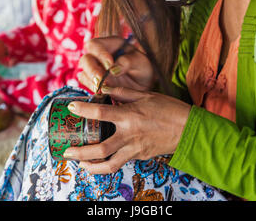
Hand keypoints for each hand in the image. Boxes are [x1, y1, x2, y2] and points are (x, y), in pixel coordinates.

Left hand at [63, 86, 190, 173]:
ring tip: (79, 163)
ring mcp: (135, 149)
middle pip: (99, 149)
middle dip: (79, 153)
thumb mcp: (145, 95)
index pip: (100, 112)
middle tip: (66, 151)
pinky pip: (120, 162)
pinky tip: (99, 160)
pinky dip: (107, 163)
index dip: (83, 110)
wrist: (189, 129)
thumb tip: (105, 88)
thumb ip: (123, 92)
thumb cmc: (168, 108)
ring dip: (90, 166)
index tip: (71, 108)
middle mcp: (129, 135)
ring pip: (108, 165)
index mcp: (129, 116)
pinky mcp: (140, 156)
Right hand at [77, 37, 156, 92]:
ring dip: (91, 82)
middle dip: (92, 70)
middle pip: (86, 59)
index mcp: (110, 44)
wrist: (144, 85)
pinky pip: (87, 86)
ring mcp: (95, 70)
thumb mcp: (141, 62)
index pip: (95, 45)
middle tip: (101, 80)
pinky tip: (102, 93)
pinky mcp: (94, 83)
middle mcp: (99, 56)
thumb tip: (113, 68)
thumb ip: (128, 62)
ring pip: (84, 73)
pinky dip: (92, 89)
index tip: (109, 64)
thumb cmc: (143, 68)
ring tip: (103, 89)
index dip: (99, 53)